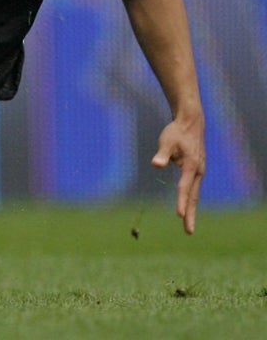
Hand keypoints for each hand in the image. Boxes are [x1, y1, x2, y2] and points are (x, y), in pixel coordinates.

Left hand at [152, 113, 204, 233]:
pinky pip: (193, 189)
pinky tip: (187, 208)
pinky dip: (191, 200)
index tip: (179, 215)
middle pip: (193, 196)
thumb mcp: (167, 140)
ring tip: (187, 225)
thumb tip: (156, 164)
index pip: (184, 188)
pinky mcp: (197, 171)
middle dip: (190, 214)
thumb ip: (162, 154)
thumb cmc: (176, 132)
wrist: (190, 123)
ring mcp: (199, 172)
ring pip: (194, 194)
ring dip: (191, 209)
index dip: (181, 202)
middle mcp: (198, 171)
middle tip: (188, 232)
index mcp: (192, 166)